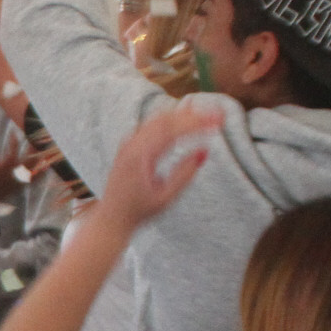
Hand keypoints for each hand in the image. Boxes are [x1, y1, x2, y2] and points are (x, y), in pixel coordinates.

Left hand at [90, 101, 221, 231]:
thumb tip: (204, 151)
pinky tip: (187, 119)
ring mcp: (128, 142)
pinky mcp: (129, 144)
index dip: (197, 122)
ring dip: (183, 115)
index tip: (218, 121)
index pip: (171, 130)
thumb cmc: (140, 211)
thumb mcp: (166, 197)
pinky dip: (172, 120)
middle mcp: (131, 145)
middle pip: (165, 119)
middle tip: (218, 115)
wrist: (112, 216)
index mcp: (139, 156)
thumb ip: (184, 174)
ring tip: (207, 115)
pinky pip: (152, 125)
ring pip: (158, 119)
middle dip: (194, 115)